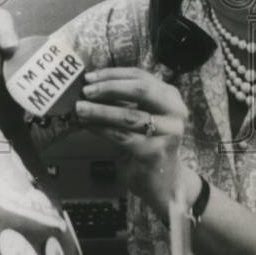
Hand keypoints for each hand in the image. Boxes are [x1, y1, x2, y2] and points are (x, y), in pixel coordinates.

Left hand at [75, 67, 188, 210]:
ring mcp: (168, 132)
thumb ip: (123, 101)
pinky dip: (101, 129)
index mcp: (170, 97)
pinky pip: (122, 136)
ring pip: (129, 115)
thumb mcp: (140, 116)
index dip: (113, 74)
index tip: (90, 76)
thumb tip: (91, 86)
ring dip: (100, 110)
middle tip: (86, 91)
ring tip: (80, 108)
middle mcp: (175, 111)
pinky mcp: (155, 152)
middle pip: (141, 90)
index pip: (140, 76)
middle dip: (109, 88)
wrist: (164, 180)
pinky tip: (88, 125)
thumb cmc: (147, 144)